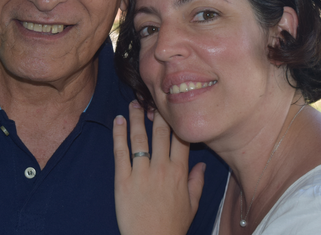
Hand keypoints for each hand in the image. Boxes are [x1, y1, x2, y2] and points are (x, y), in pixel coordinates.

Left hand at [113, 101, 205, 234]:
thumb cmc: (172, 226)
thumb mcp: (192, 205)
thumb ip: (197, 182)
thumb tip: (202, 165)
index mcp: (180, 172)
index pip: (180, 139)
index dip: (176, 121)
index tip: (172, 108)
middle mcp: (161, 168)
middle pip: (161, 132)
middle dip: (157, 112)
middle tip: (152, 98)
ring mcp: (141, 172)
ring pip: (140, 137)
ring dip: (137, 117)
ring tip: (133, 103)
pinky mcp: (123, 179)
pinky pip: (120, 151)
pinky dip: (119, 134)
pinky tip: (118, 120)